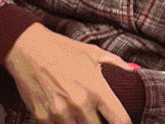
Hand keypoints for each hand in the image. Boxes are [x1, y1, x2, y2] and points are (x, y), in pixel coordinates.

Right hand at [4, 23, 136, 123]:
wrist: (28, 49)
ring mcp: (61, 113)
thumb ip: (117, 63)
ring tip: (77, 110)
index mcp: (97, 89)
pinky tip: (63, 113)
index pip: (120, 121)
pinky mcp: (43, 118)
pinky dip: (62, 123)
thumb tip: (136, 70)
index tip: (122, 123)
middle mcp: (80, 104)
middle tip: (96, 115)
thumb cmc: (63, 49)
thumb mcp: (93, 52)